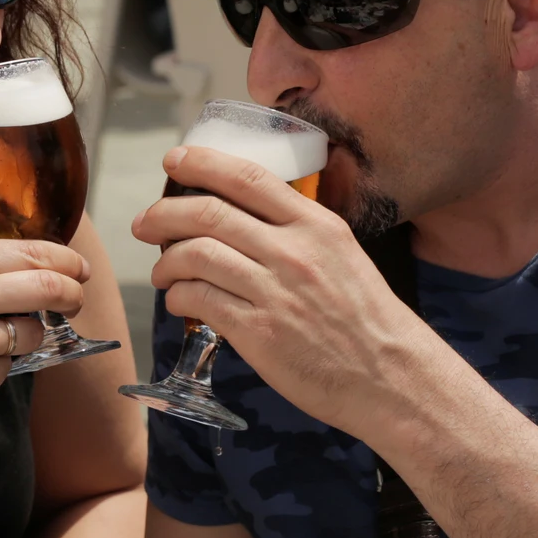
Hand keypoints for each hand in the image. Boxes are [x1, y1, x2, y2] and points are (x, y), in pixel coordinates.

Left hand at [131, 146, 444, 436]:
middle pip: (209, 214)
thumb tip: (247, 220)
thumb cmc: (367, 320)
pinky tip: (180, 302)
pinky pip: (200, 301)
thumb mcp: (343, 256)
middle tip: (145, 223)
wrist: (391, 377)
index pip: (248, 177)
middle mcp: (293, 252)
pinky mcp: (258, 333)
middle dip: (164, 214)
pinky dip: (179, 297)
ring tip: (162, 271)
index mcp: (316, 225)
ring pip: (196, 256)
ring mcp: (274, 292)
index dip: (202, 163)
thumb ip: (299, 234)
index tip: (175, 160)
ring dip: (166, 261)